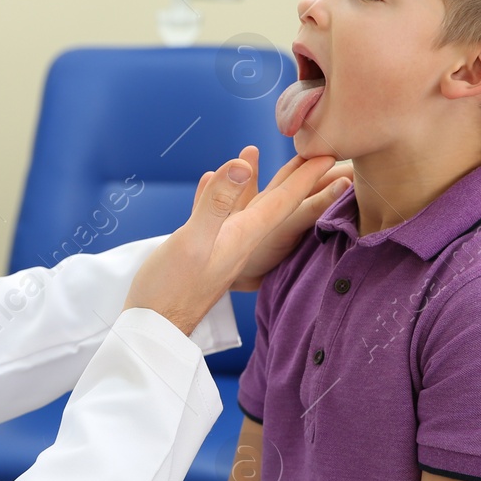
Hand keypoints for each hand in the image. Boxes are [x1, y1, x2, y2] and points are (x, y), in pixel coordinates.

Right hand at [124, 148, 337, 335]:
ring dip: (254, 181)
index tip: (327, 154)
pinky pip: (215, 214)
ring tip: (257, 157)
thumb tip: (242, 166)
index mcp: (243, 236)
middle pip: (273, 203)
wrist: (153, 327)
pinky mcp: (201, 251)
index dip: (305, 177)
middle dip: (294, 178)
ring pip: (244, 206)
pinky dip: (215, 194)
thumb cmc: (171, 289)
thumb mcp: (193, 241)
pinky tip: (207, 179)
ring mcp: (220, 247)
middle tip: (316, 154)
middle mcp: (238, 241)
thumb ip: (216, 204)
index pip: (283, 201)